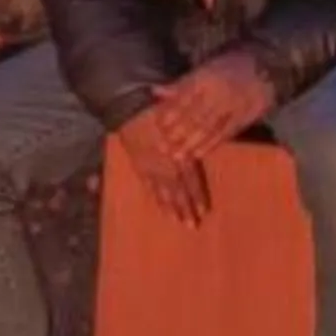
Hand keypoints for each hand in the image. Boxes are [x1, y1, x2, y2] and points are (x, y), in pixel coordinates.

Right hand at [114, 108, 211, 227]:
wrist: (128, 111)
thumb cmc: (158, 112)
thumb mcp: (183, 124)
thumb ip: (193, 137)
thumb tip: (206, 145)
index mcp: (180, 154)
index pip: (191, 180)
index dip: (197, 196)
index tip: (204, 210)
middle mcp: (167, 165)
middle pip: (178, 190)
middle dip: (185, 208)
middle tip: (191, 224)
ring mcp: (151, 167)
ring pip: (163, 191)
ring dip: (170, 206)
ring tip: (177, 220)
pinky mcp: (138, 165)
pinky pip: (148, 184)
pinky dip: (155, 196)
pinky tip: (159, 204)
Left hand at [150, 50, 276, 165]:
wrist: (261, 70)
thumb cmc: (223, 71)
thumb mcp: (201, 71)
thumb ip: (179, 85)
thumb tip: (154, 92)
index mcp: (206, 79)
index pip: (185, 97)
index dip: (172, 112)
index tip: (159, 125)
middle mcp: (219, 94)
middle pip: (197, 116)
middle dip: (179, 133)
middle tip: (163, 149)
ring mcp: (233, 107)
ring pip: (210, 128)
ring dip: (192, 144)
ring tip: (177, 157)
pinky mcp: (244, 118)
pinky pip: (226, 134)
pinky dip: (211, 145)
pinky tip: (198, 155)